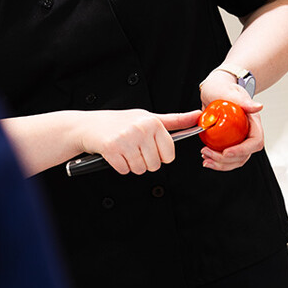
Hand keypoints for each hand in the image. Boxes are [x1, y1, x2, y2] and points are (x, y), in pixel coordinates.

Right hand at [77, 109, 200, 174]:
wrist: (89, 125)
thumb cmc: (120, 122)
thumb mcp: (148, 117)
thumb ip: (175, 120)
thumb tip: (199, 117)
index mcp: (153, 122)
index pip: (169, 154)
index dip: (160, 155)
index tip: (149, 147)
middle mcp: (140, 129)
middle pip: (155, 164)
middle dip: (145, 161)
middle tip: (134, 148)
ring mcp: (126, 139)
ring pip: (140, 169)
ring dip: (132, 164)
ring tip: (124, 151)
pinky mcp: (112, 149)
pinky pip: (125, 170)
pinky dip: (120, 166)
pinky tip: (115, 154)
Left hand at [198, 69, 264, 170]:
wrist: (214, 89)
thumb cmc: (222, 87)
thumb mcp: (229, 91)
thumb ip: (243, 100)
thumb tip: (257, 107)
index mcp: (253, 122)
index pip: (255, 142)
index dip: (243, 150)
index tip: (226, 152)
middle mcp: (248, 132)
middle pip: (245, 154)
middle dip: (227, 160)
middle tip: (207, 154)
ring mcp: (239, 138)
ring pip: (237, 159)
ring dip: (221, 164)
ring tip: (205, 159)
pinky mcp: (229, 141)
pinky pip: (227, 156)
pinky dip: (218, 161)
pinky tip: (207, 158)